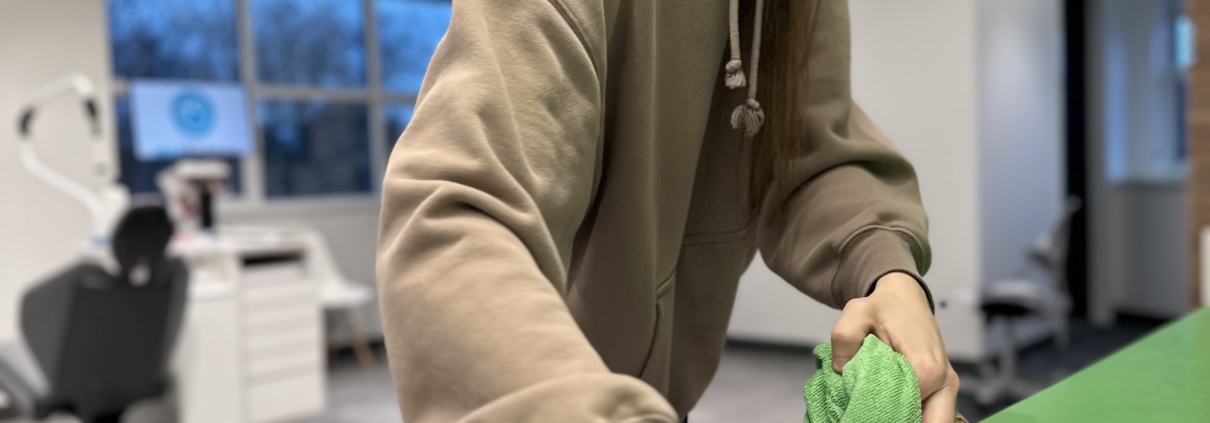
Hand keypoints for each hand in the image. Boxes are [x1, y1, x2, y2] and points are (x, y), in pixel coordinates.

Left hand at [830, 272, 959, 422]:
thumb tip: (841, 368)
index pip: (905, 413)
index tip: (860, 410)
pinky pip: (932, 413)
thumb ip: (844, 337)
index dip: (880, 416)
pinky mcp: (943, 388)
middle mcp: (944, 382)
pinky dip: (912, 415)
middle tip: (869, 414)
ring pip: (933, 421)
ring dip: (906, 418)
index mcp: (926, 369)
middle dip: (899, 421)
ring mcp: (947, 387)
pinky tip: (888, 408)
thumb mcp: (857, 312)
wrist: (905, 297)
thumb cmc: (884, 306)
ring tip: (877, 411)